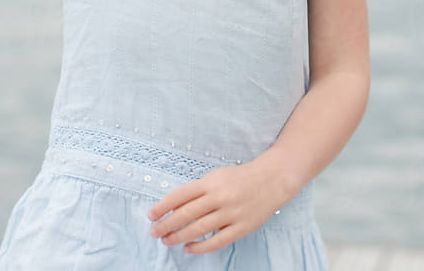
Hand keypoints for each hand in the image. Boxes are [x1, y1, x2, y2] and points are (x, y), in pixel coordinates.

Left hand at [147, 160, 292, 253]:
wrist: (272, 179)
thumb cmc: (239, 178)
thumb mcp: (216, 177)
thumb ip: (197, 191)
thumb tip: (173, 208)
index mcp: (211, 182)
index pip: (180, 195)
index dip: (163, 206)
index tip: (151, 215)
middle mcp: (220, 197)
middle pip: (187, 214)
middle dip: (167, 224)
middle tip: (154, 232)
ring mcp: (232, 213)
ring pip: (200, 228)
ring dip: (180, 236)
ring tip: (167, 240)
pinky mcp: (242, 227)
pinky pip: (218, 241)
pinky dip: (201, 246)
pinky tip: (188, 248)